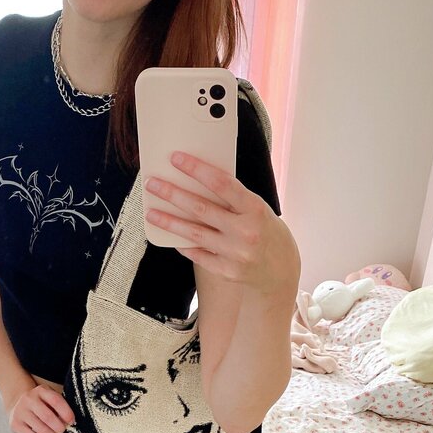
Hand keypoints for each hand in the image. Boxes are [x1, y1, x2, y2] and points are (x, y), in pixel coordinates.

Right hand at [8, 383, 74, 432]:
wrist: (19, 406)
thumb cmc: (41, 405)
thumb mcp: (50, 400)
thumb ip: (60, 408)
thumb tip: (69, 424)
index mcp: (41, 390)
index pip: (55, 400)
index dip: (66, 412)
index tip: (71, 421)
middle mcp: (28, 399)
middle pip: (47, 416)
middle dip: (59, 427)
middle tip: (62, 431)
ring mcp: (20, 411)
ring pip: (40, 428)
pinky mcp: (15, 424)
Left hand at [143, 151, 299, 303]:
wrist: (280, 273)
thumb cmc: (267, 233)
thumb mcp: (258, 210)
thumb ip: (234, 199)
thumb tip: (199, 181)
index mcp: (256, 209)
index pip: (222, 184)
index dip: (197, 169)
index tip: (176, 159)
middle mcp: (246, 232)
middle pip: (201, 209)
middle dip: (173, 194)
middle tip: (153, 184)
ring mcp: (235, 254)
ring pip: (194, 234)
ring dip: (169, 221)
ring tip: (151, 213)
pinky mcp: (226, 271)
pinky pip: (197, 255)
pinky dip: (183, 244)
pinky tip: (170, 235)